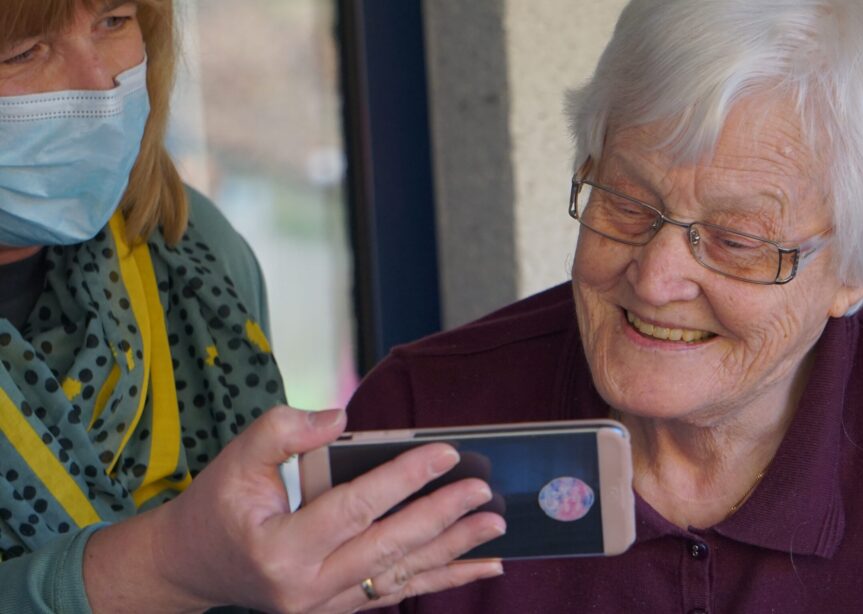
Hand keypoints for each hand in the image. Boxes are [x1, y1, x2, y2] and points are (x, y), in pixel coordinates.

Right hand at [84, 406, 505, 612]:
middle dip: (442, 518)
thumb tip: (342, 416)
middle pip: (388, 548)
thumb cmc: (216, 507)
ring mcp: (323, 605)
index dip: (404, 478)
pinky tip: (477, 567)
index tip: (446, 453)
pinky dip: (439, 579)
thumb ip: (284, 430)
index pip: (355, 507)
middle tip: (483, 492)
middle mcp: (305, 586)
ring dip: (453, 552)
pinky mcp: (336, 609)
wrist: (192, 567)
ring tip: (494, 529)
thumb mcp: (236, 458)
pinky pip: (396, 593)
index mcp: (280, 547)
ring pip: (400, 576)